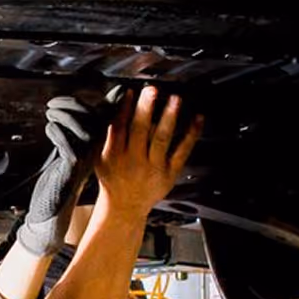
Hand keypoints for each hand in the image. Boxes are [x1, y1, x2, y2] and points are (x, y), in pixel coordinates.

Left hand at [15, 94, 110, 256]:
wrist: (50, 217)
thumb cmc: (55, 188)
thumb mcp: (64, 158)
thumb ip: (67, 138)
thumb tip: (66, 117)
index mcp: (92, 150)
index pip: (103, 121)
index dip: (102, 103)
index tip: (85, 94)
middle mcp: (91, 155)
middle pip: (93, 121)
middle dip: (74, 105)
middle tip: (55, 103)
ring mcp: (83, 163)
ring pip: (81, 130)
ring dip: (64, 116)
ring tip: (50, 112)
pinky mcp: (71, 171)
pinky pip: (68, 146)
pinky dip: (57, 132)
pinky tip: (50, 128)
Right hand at [95, 86, 202, 217]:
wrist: (124, 207)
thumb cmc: (113, 180)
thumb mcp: (102, 160)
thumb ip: (107, 137)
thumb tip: (116, 110)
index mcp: (114, 156)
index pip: (118, 128)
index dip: (125, 109)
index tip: (131, 92)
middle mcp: (133, 162)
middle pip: (139, 130)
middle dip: (145, 109)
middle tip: (151, 91)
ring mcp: (153, 167)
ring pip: (161, 138)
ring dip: (169, 117)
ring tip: (174, 99)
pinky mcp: (169, 173)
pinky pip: (182, 151)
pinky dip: (191, 134)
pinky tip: (197, 118)